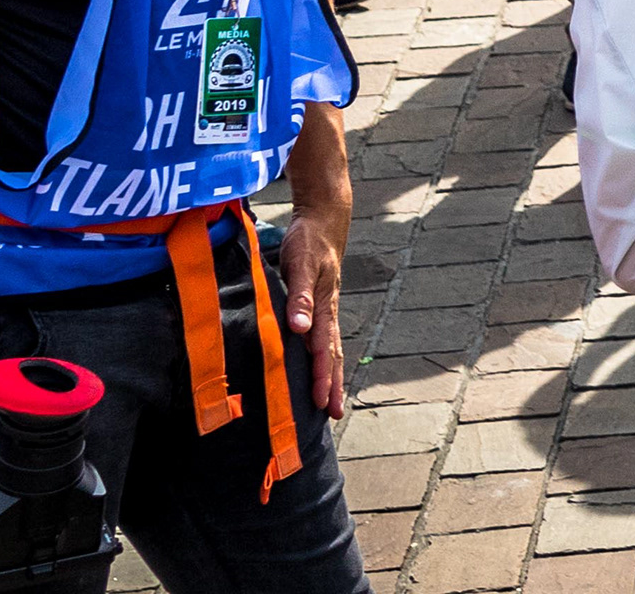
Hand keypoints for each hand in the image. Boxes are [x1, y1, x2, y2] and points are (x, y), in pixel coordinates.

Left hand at [279, 195, 350, 420]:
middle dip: (332, 384)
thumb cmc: (309, 242)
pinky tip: (319, 366)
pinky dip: (324, 358)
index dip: (322, 377)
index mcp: (324, 307)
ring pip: (331, 349)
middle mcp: (328, 312)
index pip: (323, 349)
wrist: (323, 221)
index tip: (322, 403)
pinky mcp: (320, 305)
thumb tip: (300, 328)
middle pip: (333, 354)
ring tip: (331, 400)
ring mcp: (326, 310)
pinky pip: (324, 338)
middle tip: (334, 414)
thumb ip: (300, 296)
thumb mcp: (302, 265)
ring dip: (331, 375)